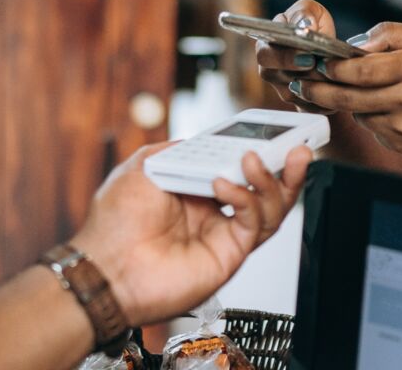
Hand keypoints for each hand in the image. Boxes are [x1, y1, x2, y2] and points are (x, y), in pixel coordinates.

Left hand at [70, 142, 310, 325]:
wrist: (106, 268)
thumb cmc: (115, 221)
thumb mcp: (144, 166)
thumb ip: (180, 150)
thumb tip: (207, 141)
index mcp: (194, 190)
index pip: (237, 167)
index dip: (258, 150)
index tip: (274, 132)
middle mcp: (213, 212)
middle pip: (263, 189)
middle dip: (283, 167)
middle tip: (295, 147)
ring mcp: (222, 235)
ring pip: (269, 208)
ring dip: (270, 180)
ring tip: (257, 158)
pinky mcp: (228, 255)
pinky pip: (252, 224)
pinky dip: (244, 199)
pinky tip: (224, 185)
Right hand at [254, 0, 347, 114]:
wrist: (325, 45)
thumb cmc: (313, 24)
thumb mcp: (311, 11)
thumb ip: (305, 14)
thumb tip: (305, 26)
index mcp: (266, 44)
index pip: (265, 54)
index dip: (285, 58)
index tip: (308, 56)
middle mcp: (270, 69)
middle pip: (275, 77)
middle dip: (301, 73)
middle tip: (323, 67)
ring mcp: (283, 88)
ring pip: (295, 95)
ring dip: (317, 87)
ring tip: (337, 76)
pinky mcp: (300, 103)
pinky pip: (310, 108)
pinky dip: (326, 100)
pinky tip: (341, 88)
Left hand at [295, 22, 401, 155]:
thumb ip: (389, 35)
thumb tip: (353, 46)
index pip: (361, 70)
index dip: (334, 68)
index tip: (318, 62)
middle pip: (350, 97)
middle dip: (320, 90)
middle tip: (300, 83)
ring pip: (358, 113)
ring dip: (346, 102)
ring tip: (340, 89)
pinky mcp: (401, 144)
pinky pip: (371, 128)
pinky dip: (367, 116)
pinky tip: (378, 106)